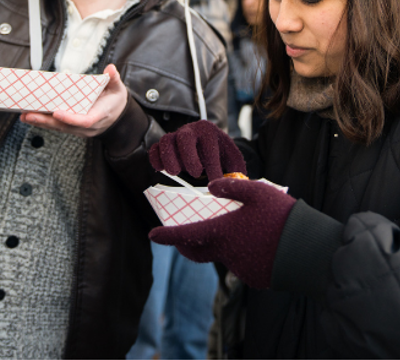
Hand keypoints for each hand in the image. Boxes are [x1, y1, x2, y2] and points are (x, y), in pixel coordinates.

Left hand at [20, 65, 127, 136]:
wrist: (118, 118)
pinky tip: (31, 118)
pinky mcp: (73, 129)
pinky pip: (57, 127)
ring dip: (41, 123)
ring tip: (25, 116)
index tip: (57, 113)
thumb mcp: (118, 89)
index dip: (71, 118)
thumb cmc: (115, 102)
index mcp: (100, 115)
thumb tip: (110, 69)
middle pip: (66, 126)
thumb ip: (113, 79)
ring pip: (59, 128)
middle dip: (47, 121)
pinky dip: (44, 123)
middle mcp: (89, 126)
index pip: (85, 120)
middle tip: (30, 115)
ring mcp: (80, 130)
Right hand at [149, 119, 245, 180]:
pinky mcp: (164, 144)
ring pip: (166, 140)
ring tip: (176, 173)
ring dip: (169, 158)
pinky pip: (154, 148)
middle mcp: (190, 130)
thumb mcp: (233, 159)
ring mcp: (175, 135)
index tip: (215, 183)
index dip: (213, 168)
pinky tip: (161, 169)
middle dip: (189, 157)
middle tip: (195, 173)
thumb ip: (235, 171)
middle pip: (184, 138)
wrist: (210, 144)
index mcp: (209, 131)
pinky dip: (155, 159)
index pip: (209, 148)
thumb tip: (230, 186)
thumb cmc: (222, 154)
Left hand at [149, 177, 295, 288]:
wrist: (313, 252)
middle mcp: (227, 254)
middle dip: (186, 244)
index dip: (166, 235)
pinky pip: (243, 264)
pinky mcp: (256, 279)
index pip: (185, 235)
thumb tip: (210, 187)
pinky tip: (259, 243)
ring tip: (241, 230)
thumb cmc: (284, 218)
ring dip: (223, 245)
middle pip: (198, 251)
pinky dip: (243, 254)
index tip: (152, 234)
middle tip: (184, 236)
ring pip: (223, 255)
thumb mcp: (258, 192)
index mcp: (222, 233)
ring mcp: (241, 269)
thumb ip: (232, 188)